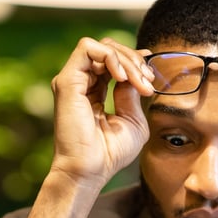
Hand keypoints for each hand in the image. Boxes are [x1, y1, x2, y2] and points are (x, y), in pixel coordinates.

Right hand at [17, 37, 154, 217]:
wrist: (90, 170)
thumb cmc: (111, 153)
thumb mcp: (134, 120)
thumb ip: (132, 94)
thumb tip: (134, 74)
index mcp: (95, 91)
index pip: (113, 62)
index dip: (133, 61)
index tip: (151, 73)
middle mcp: (81, 83)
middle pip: (109, 50)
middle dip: (133, 60)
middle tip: (148, 81)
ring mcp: (73, 80)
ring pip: (101, 47)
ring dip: (126, 59)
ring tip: (139, 81)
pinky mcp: (67, 81)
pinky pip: (87, 48)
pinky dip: (110, 57)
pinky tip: (123, 77)